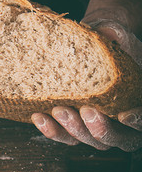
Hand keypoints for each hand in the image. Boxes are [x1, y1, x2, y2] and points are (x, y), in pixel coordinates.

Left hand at [32, 19, 141, 151]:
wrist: (86, 46)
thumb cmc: (106, 41)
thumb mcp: (114, 32)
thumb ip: (115, 33)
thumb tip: (107, 31)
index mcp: (137, 99)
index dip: (138, 120)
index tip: (124, 115)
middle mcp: (121, 120)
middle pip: (118, 137)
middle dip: (101, 129)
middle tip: (86, 112)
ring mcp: (97, 126)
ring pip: (89, 140)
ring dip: (73, 129)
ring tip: (58, 111)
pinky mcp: (74, 126)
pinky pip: (64, 135)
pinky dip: (52, 130)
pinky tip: (39, 117)